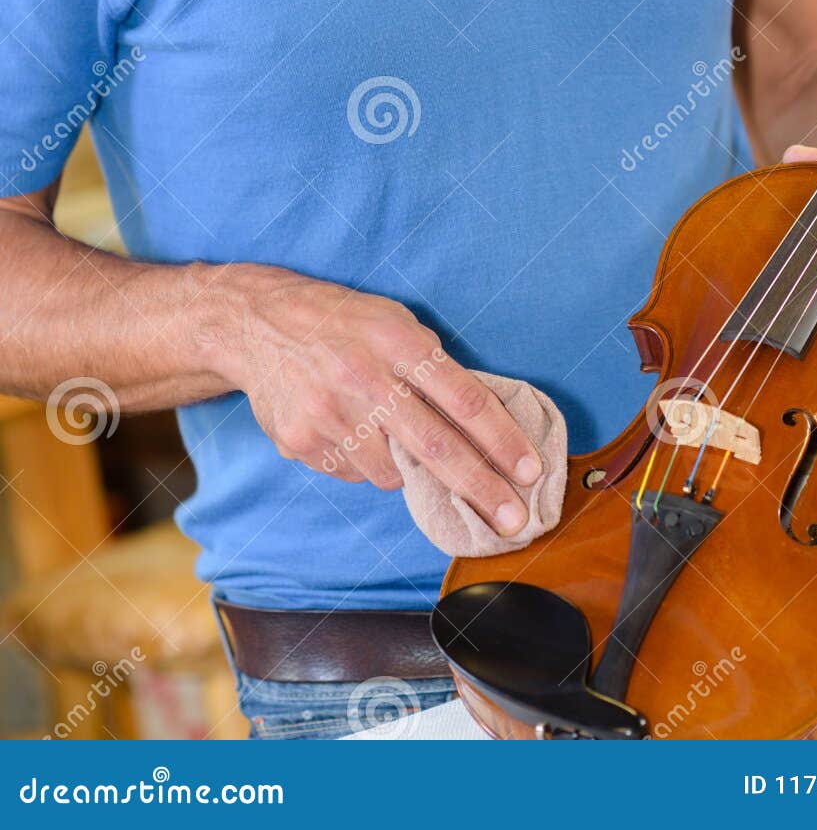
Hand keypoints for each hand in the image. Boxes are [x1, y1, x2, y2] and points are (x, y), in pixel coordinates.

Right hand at [222, 267, 541, 535]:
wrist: (257, 323)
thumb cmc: (344, 322)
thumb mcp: (395, 322)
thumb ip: (433, 368)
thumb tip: (482, 428)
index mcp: (398, 342)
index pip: (464, 400)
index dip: (503, 441)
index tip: (531, 473)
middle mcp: (365, 378)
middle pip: (438, 448)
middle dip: (482, 489)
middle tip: (514, 520)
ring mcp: (330, 414)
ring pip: (394, 472)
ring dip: (406, 467)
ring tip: (385, 428)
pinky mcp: (302, 442)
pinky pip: (355, 473)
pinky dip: (365, 462)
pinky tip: (348, 428)